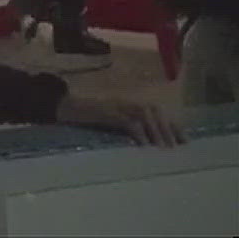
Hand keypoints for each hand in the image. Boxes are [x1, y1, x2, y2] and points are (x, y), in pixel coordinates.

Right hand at [56, 92, 184, 146]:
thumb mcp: (112, 119)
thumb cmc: (87, 115)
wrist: (64, 106)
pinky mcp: (109, 112)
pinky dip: (139, 133)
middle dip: (168, 128)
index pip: (157, 111)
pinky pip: (129, 122)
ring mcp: (117, 104)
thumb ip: (128, 124)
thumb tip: (149, 141)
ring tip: (163, 148)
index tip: (184, 140)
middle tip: (177, 146)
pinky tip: (144, 145)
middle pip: (155, 111)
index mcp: (129, 101)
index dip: (172, 124)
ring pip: (145, 115)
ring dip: (157, 131)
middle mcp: (126, 100)